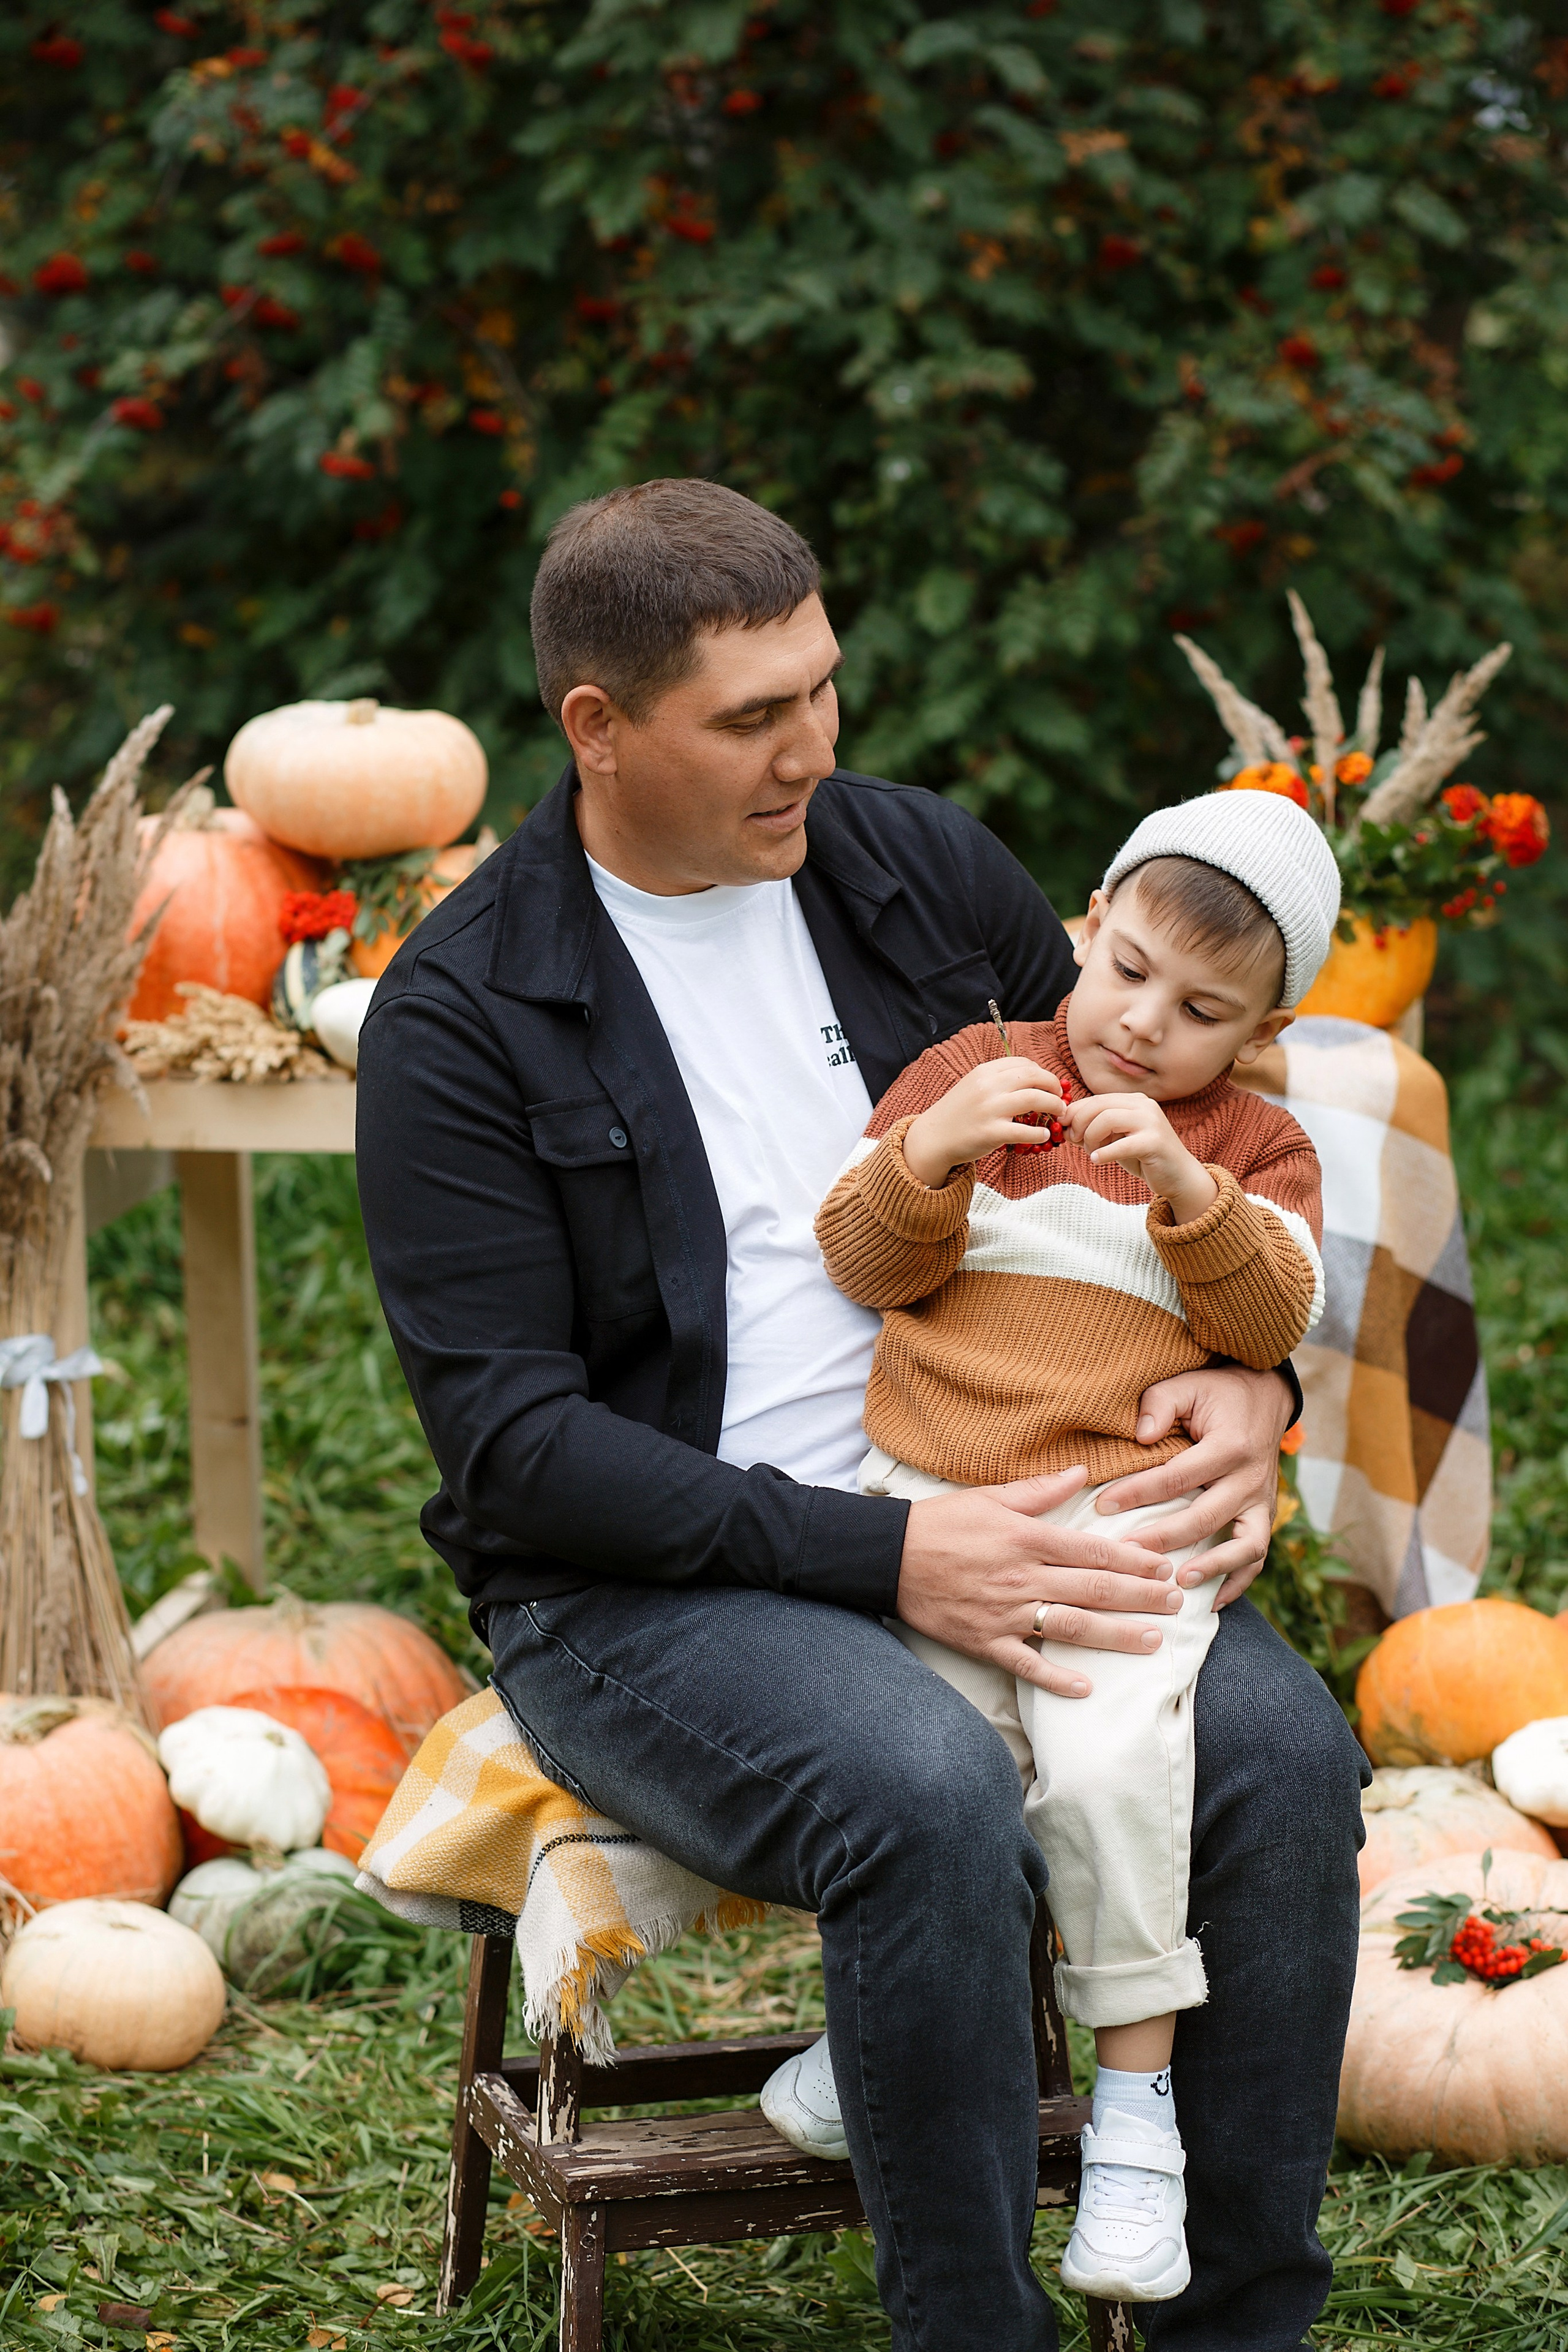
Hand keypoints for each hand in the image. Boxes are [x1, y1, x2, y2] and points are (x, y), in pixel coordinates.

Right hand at [897, 1467, 1183, 1698]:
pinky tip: (1086, 1686)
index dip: (1133, 1561)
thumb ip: (1039, 1490)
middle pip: (1093, 1590)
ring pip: (1070, 1626)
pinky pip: (1025, 1664)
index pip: (1092, 1552)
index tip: (1164, 1566)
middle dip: (1140, 1598)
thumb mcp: (989, 1497)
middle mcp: (1021, 1576)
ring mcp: (1003, 1613)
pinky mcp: (983, 1641)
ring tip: (1153, 1642)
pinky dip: (1055, 1676)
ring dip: (1115, 1635)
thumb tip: (1082, 1473)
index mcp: (1026, 1538)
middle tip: (1175, 1604)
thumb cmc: (939, 1522)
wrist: (887, 1556)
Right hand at [903, 1058, 1066, 1188]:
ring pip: (1035, 1099)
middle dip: (1053, 1085)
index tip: (1048, 1083)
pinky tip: (1044, 1135)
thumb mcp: (973, 1085)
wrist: (933, 1138)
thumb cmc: (957, 1112)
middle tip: (1060, 1097)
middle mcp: (988, 1087)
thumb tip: (1033, 1076)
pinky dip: (1041, 1133)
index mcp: (984, 1072)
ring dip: (1054, 1105)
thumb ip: (998, 1079)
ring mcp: (990, 1109)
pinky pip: (1026, 1131)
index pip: (1023, 1063)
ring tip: (1058, 1113)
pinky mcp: (991, 1133)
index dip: (1042, 1072)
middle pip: (1034, 1077)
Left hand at [1063, 1091, 1217, 1222]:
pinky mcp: (1154, 1142)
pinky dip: (1103, 1154)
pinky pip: (1120, 1145)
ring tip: (1092, 1152)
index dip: (1075, 1112)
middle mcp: (1144, 1105)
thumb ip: (1096, 1128)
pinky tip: (1098, 1160)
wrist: (1178, 1176)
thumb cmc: (1143, 1157)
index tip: (1064, 1127)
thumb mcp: (1116, 1139)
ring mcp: (1151, 1122)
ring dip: (1091, 1138)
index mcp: (1134, 1101)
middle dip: (1079, 1123)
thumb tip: (1065, 1124)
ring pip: (1106, 1120)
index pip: (1096, 1099)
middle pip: (1098, 1106)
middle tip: (1073, 1140)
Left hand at [1093, 1363, 1294, 1605]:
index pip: (1177, 1477)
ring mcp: (1263, 1502)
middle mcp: (1251, 1479)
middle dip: (1163, 1538)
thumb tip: (1141, 1435)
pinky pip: (1257, 1557)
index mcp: (1230, 1446)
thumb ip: (1160, 1404)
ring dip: (1211, 1569)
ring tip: (1176, 1583)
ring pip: (1243, 1546)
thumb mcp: (1187, 1385)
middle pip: (1205, 1518)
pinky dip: (1237, 1581)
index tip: (1103, 1505)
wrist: (1265, 1398)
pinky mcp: (1265, 1516)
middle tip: (1126, 1552)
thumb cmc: (1216, 1393)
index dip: (1138, 1492)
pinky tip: (1212, 1602)